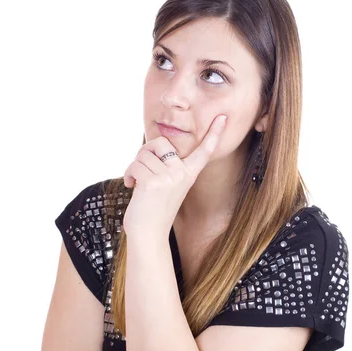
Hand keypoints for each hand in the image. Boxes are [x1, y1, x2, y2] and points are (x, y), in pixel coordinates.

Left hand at [123, 115, 227, 236]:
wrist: (148, 234)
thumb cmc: (153, 209)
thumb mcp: (165, 185)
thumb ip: (165, 166)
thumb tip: (152, 145)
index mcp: (189, 174)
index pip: (204, 151)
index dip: (214, 133)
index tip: (223, 117)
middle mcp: (182, 174)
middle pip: (160, 142)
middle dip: (144, 152)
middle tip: (142, 169)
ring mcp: (169, 178)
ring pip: (143, 153)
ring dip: (134, 167)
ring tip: (136, 183)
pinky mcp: (153, 182)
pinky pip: (135, 165)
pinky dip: (128, 174)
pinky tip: (131, 186)